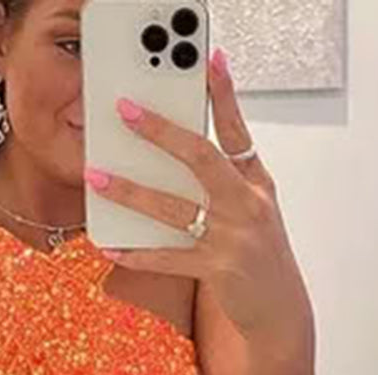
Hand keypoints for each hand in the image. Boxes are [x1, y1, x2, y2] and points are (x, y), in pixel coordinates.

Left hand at [83, 48, 312, 351]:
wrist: (279, 311)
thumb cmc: (260, 259)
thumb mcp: (255, 213)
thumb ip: (226, 184)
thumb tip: (180, 160)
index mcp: (256, 184)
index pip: (237, 131)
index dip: (224, 95)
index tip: (209, 60)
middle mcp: (248, 204)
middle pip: (201, 157)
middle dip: (160, 131)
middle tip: (126, 110)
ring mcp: (233, 237)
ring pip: (172, 207)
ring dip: (130, 191)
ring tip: (97, 176)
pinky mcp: (217, 269)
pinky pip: (167, 258)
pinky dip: (136, 254)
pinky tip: (110, 247)